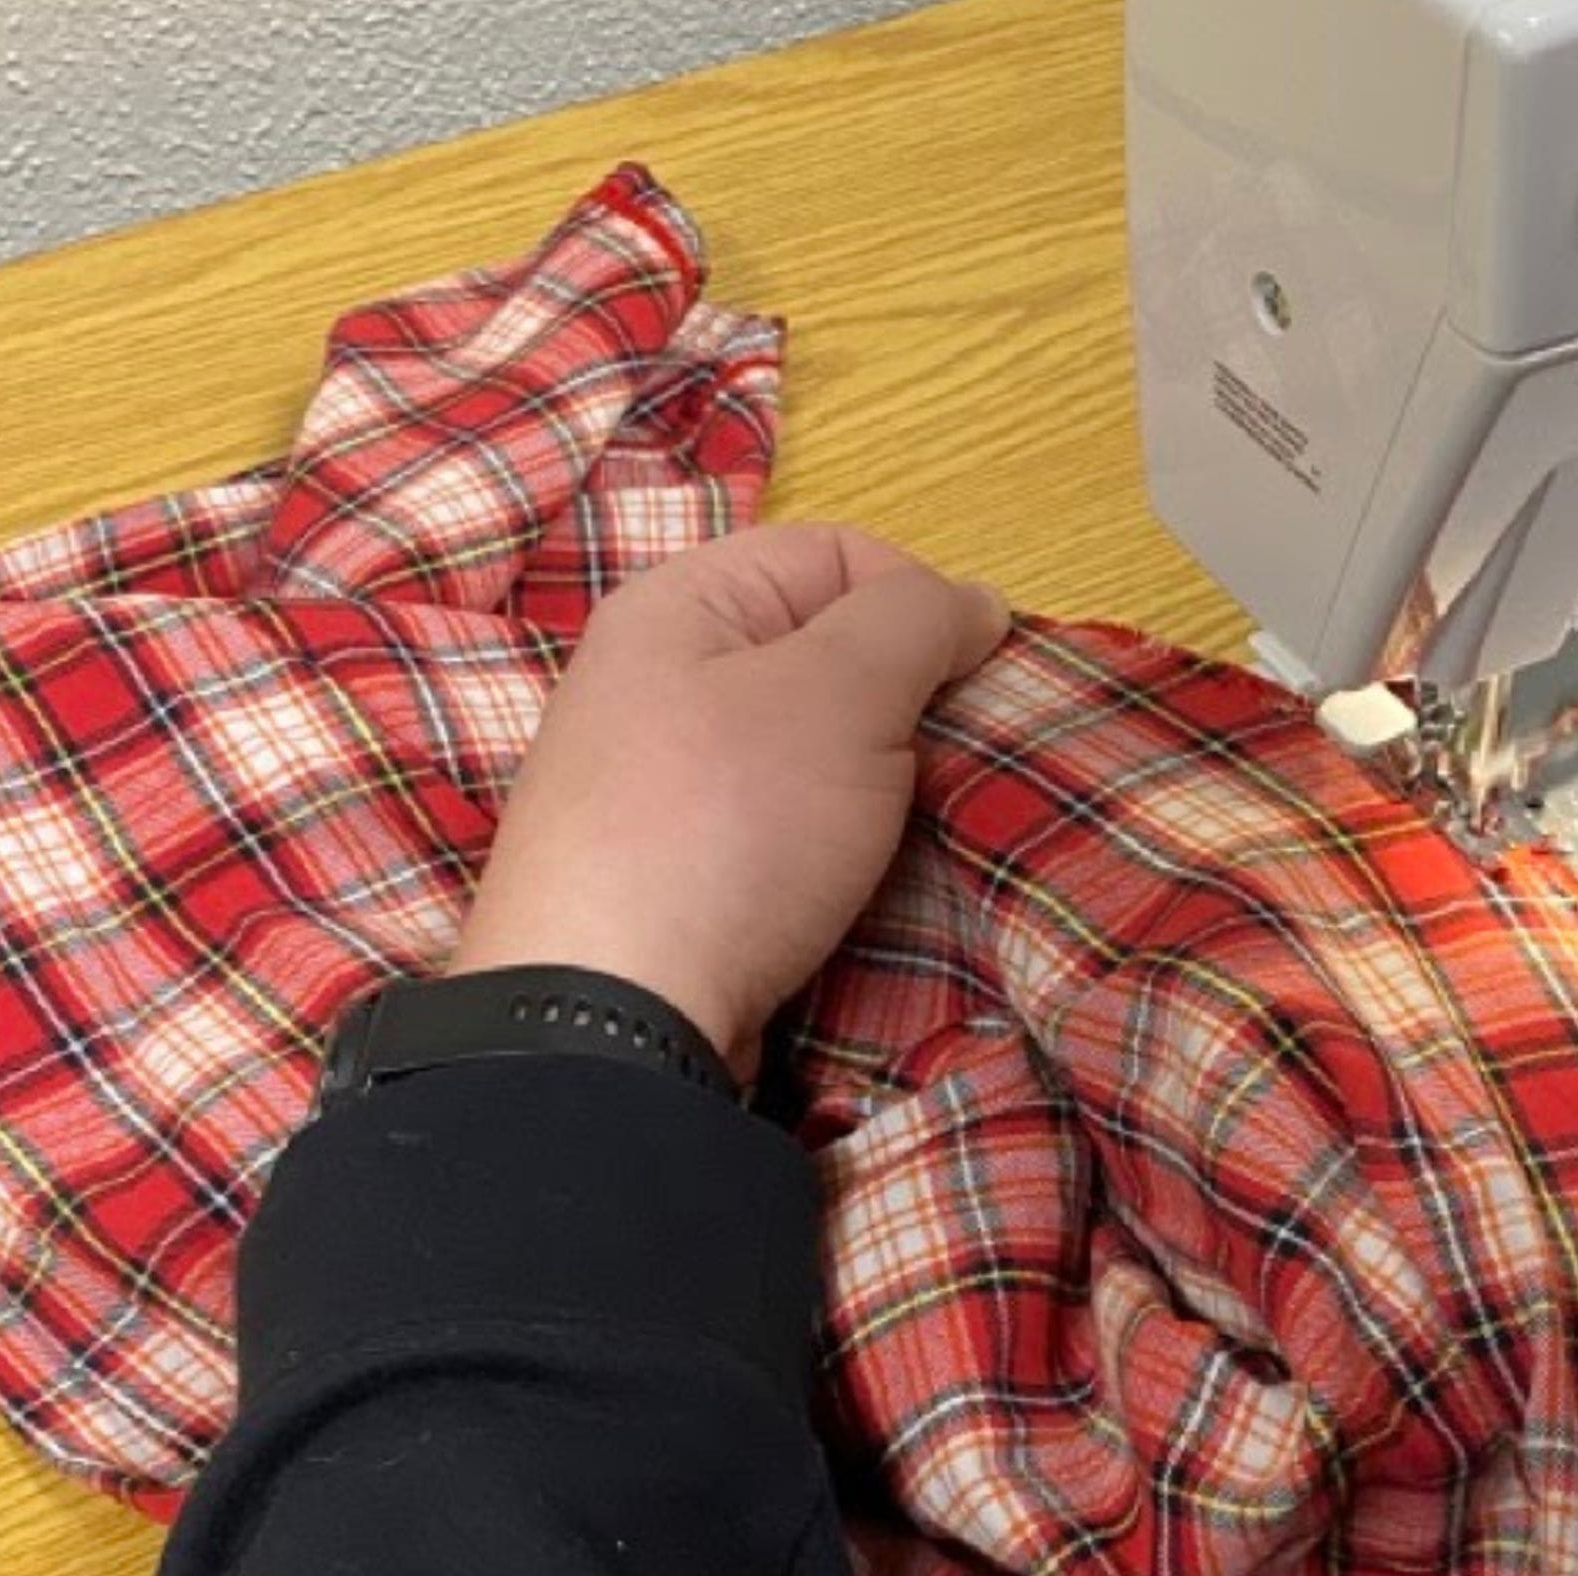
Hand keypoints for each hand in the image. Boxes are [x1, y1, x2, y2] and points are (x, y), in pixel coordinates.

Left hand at [448, 524, 1009, 1072]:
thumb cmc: (726, 827)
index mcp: (677, 604)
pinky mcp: (658, 877)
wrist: (603, 1023)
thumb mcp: (842, 693)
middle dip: (900, 703)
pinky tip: (843, 888)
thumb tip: (973, 602)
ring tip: (902, 834)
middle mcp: (648, 681)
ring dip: (869, 786)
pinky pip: (768, 831)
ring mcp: (646, 786)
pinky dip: (820, 850)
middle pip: (818, 655)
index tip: (974, 683)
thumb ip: (915, 623)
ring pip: (800, 752)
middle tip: (941, 767)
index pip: (837, 553)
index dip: (921, 603)